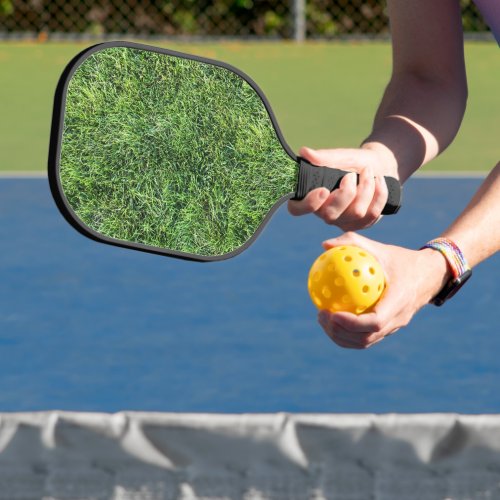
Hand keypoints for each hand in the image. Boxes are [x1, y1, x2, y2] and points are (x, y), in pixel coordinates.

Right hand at [288, 145, 397, 230]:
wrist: (379, 166)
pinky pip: (372, 214)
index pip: (297, 209)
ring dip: (366, 188)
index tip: (323, 190)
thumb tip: (304, 152)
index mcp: (311, 196)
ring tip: (368, 172)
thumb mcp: (341, 156)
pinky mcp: (361, 224)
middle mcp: (324, 213)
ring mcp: (343, 221)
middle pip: (330, 215)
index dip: (308, 204)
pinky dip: (379, 193)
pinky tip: (379, 180)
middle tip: (351, 174)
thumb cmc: (354, 162)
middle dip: (346, 193)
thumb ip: (324, 157)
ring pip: (356, 213)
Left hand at [316, 232, 450, 348]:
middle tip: (321, 315)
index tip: (332, 313)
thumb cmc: (401, 259)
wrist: (429, 275)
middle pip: (366, 338)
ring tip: (323, 319)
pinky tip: (332, 318)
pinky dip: (347, 334)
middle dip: (340, 332)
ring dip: (341, 336)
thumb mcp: (380, 248)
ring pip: (365, 342)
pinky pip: (366, 337)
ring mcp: (394, 327)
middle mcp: (398, 319)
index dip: (352, 323)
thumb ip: (353, 243)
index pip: (375, 322)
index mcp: (399, 301)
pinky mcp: (389, 329)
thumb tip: (325, 245)